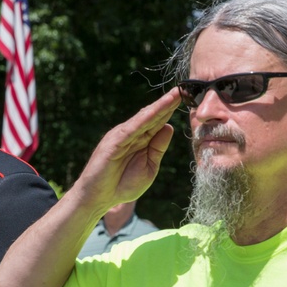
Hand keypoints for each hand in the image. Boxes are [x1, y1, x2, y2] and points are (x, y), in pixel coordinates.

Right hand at [72, 88, 180, 213]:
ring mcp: (122, 136)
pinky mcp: (114, 142)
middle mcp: (132, 134)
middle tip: (184, 89)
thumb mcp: (149, 167)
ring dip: (160, 106)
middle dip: (169, 103)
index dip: (172, 111)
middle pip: (153, 116)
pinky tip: (156, 110)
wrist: (99, 198)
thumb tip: (168, 126)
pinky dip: (145, 118)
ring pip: (144, 118)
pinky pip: (132, 128)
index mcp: (141, 141)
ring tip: (175, 95)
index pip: (159, 122)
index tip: (187, 100)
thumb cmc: (122, 185)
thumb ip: (158, 148)